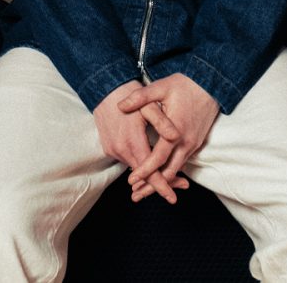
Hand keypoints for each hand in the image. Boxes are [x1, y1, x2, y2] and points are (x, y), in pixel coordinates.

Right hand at [94, 81, 185, 203]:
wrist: (104, 89)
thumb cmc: (129, 94)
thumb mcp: (148, 105)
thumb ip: (162, 121)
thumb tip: (175, 136)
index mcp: (133, 141)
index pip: (150, 172)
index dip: (162, 186)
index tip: (173, 198)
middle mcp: (121, 150)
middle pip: (144, 175)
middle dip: (162, 182)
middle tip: (182, 185)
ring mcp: (113, 150)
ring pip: (136, 168)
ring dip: (151, 173)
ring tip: (170, 174)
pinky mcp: (109, 148)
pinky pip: (128, 160)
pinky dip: (140, 165)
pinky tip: (151, 162)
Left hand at [118, 73, 220, 199]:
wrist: (212, 84)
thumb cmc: (185, 85)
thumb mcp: (161, 87)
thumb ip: (141, 97)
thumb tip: (121, 106)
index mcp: (176, 131)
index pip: (158, 158)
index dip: (144, 170)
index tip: (131, 180)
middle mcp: (186, 142)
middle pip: (168, 172)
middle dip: (152, 186)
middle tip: (135, 195)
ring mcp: (193, 145)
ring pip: (176, 170)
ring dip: (162, 182)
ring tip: (144, 191)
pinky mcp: (196, 144)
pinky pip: (182, 163)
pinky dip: (171, 173)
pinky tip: (160, 177)